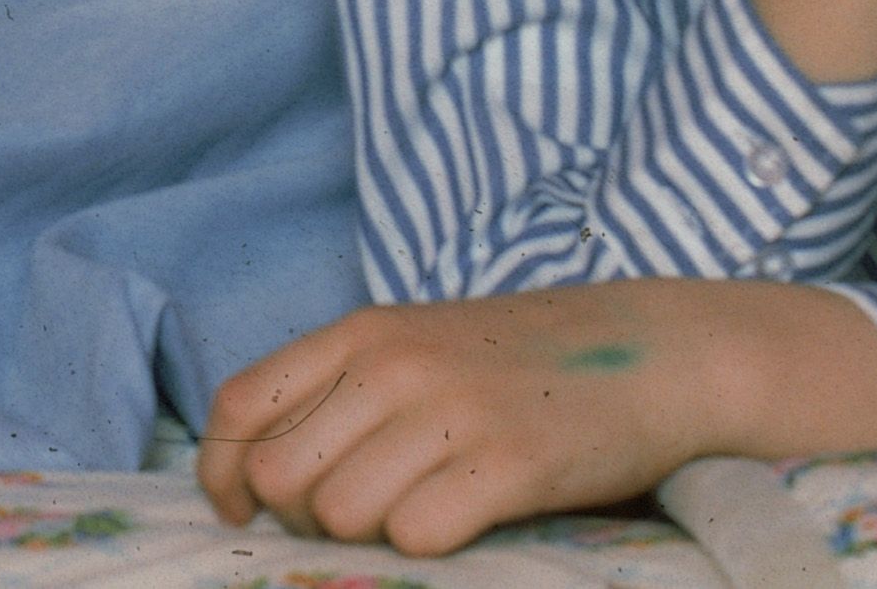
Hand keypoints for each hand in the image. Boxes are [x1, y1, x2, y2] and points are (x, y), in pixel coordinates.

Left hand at [199, 291, 699, 552]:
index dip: (223, 473)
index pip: (240, 406)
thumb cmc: (522, 360)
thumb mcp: (417, 344)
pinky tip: (463, 520)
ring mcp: (450, 412)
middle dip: (301, 517)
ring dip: (369, 534)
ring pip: (340, 514)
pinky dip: (429, 545)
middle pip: (282, 475)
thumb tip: (261, 470)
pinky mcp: (509, 465)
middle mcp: (393, 365)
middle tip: (355, 516)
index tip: (239, 510)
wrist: (653, 350)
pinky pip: (416, 537)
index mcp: (361, 331)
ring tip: (419, 510)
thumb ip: (343, 387)